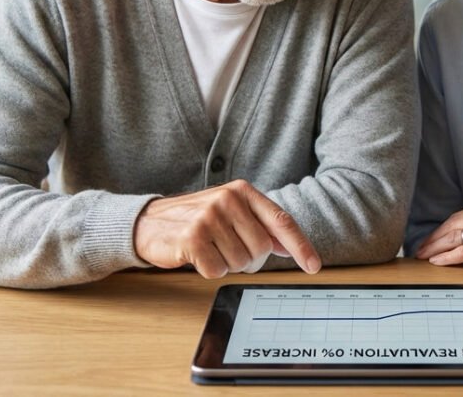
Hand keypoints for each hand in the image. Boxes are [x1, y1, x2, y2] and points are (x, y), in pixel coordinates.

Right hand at [133, 179, 321, 278]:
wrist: (148, 222)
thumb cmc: (195, 219)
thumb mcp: (229, 212)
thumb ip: (259, 225)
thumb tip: (289, 247)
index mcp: (242, 191)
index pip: (281, 221)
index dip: (300, 246)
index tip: (313, 265)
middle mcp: (228, 199)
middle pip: (262, 250)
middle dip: (249, 260)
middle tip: (226, 250)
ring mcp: (209, 217)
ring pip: (241, 263)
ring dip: (226, 264)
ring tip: (209, 249)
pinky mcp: (192, 238)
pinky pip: (218, 271)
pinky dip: (209, 270)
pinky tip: (196, 256)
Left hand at [414, 201, 462, 272]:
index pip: (457, 218)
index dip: (441, 230)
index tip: (431, 238)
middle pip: (451, 226)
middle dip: (432, 239)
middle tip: (419, 249)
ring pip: (453, 238)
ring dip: (435, 248)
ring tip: (423, 256)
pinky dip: (447, 257)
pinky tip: (437, 261)